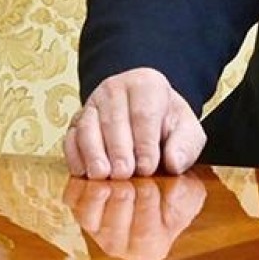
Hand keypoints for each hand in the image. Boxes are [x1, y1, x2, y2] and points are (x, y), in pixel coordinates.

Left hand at [62, 172, 206, 259]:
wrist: (151, 160)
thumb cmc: (173, 176)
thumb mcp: (191, 176)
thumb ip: (185, 179)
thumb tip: (174, 168)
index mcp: (151, 245)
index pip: (144, 238)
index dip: (146, 211)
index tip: (150, 187)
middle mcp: (120, 243)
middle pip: (113, 234)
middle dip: (120, 203)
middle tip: (128, 178)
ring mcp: (96, 226)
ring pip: (89, 218)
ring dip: (97, 196)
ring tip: (109, 174)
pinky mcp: (78, 204)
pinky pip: (72, 197)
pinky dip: (81, 182)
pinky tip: (96, 165)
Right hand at [63, 67, 205, 178]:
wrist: (148, 114)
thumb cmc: (167, 124)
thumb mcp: (188, 131)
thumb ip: (186, 145)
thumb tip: (174, 162)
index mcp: (146, 84)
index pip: (143, 113)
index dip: (145, 142)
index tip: (148, 167)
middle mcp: (114, 88)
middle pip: (113, 119)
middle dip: (118, 149)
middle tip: (123, 174)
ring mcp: (92, 103)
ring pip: (87, 125)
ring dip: (93, 152)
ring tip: (102, 175)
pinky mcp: (76, 121)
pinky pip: (70, 136)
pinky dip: (74, 154)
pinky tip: (83, 172)